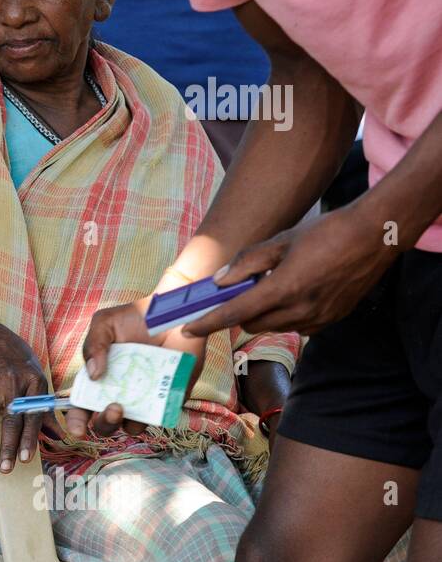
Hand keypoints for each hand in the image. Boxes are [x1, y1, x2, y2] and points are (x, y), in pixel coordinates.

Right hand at [0, 317, 48, 474]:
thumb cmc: (17, 362)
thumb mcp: (36, 378)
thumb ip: (45, 408)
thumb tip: (61, 436)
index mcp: (34, 382)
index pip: (32, 415)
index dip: (28, 438)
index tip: (24, 458)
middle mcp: (13, 382)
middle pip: (9, 420)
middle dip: (6, 447)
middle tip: (5, 469)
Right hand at [66, 296, 206, 438]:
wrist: (172, 311)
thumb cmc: (135, 317)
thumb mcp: (105, 323)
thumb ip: (93, 345)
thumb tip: (93, 375)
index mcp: (99, 380)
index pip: (82, 407)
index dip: (77, 421)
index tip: (77, 430)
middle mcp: (120, 394)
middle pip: (104, 423)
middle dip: (103, 423)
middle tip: (113, 407)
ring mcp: (145, 399)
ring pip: (130, 427)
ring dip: (124, 424)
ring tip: (124, 406)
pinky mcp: (169, 399)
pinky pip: (160, 417)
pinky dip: (154, 414)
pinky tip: (153, 396)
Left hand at [184, 206, 395, 337]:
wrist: (374, 236)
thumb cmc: (326, 233)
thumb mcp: (280, 242)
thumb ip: (246, 263)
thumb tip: (220, 282)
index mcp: (284, 288)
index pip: (235, 313)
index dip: (208, 323)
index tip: (188, 329)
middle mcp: (301, 310)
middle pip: (251, 324)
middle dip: (237, 313)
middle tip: (237, 292)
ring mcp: (318, 318)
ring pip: (273, 327)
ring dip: (263, 313)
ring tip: (272, 285)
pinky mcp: (331, 320)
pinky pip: (296, 326)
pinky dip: (284, 316)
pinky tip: (293, 293)